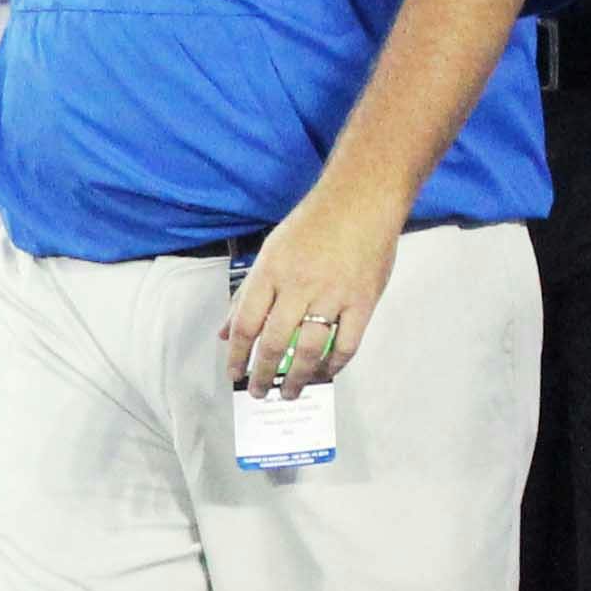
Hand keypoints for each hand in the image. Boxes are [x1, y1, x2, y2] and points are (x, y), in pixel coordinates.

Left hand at [220, 183, 398, 399]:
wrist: (362, 198)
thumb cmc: (314, 223)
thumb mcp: (272, 251)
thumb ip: (248, 294)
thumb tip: (227, 332)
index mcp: (271, 271)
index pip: (246, 323)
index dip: (237, 355)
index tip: (234, 374)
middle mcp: (299, 285)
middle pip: (273, 342)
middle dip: (262, 374)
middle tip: (259, 391)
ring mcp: (333, 295)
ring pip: (309, 350)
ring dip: (297, 378)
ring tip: (290, 392)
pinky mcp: (363, 301)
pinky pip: (347, 344)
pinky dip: (335, 365)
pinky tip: (325, 373)